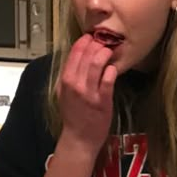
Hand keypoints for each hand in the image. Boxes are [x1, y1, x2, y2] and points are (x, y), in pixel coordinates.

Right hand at [56, 34, 116, 156]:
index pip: (74, 53)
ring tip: (110, 51)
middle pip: (86, 54)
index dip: (84, 41)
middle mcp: (75, 84)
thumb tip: (78, 58)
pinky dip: (111, 71)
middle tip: (105, 42)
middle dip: (97, 44)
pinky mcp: (102, 101)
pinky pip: (107, 80)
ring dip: (105, 54)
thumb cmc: (74, 116)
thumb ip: (69, 76)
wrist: (79, 139)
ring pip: (96, 64)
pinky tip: (113, 68)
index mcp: (65, 80)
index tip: (91, 37)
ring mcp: (89, 92)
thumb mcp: (64, 93)